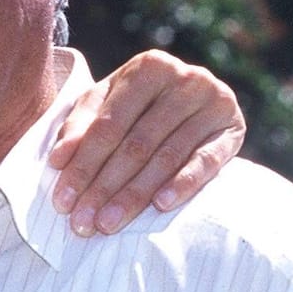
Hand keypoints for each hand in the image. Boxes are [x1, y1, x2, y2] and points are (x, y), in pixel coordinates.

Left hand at [48, 49, 244, 235]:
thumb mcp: (104, 105)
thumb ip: (80, 127)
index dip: (82, 165)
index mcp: (148, 67)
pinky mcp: (233, 129)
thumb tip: (59, 159)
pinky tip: (161, 205)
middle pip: (135, 144)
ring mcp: (214, 102)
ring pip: (166, 156)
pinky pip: (206, 161)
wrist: (194, 100)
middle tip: (83, 223)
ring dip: (135, 195)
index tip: (61, 201)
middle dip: (104, 187)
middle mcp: (185, 78)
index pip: (108, 125)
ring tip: (109, 224)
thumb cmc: (137, 105)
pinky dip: (183, 183)